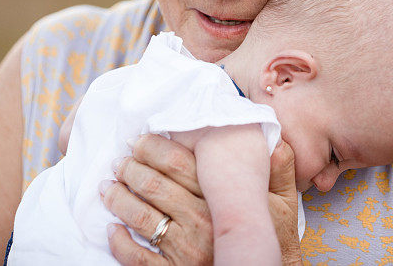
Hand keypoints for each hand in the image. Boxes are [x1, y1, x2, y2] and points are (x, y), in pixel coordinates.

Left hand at [103, 134, 301, 264]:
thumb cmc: (271, 245)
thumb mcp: (284, 208)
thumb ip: (279, 172)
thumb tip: (276, 140)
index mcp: (220, 199)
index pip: (178, 162)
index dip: (153, 147)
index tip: (139, 139)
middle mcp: (200, 221)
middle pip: (153, 184)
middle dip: (130, 168)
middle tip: (120, 160)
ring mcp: (184, 250)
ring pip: (139, 216)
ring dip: (118, 198)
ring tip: (108, 187)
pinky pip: (136, 257)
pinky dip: (119, 241)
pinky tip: (112, 229)